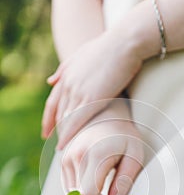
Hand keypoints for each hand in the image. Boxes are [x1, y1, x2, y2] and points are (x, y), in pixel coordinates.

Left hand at [42, 30, 141, 148]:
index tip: (46, 132)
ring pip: (64, 119)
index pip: (52, 103)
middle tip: (55, 145)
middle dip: (54, 130)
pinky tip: (67, 146)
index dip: (48, 119)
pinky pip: (76, 121)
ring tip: (63, 151)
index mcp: (66, 76)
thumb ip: (64, 69)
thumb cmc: (109, 48)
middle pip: (57, 113)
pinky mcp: (92, 98)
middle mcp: (68, 84)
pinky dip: (69, 135)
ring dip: (62, 136)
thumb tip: (50, 81)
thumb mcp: (81, 55)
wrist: (125, 43)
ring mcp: (78, 91)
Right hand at [61, 99, 143, 194]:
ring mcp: (66, 156)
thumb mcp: (134, 157)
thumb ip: (124, 182)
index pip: (88, 194)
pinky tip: (92, 192)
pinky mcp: (63, 159)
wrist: (108, 114)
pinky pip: (67, 185)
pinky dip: (77, 194)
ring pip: (69, 193)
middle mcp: (76, 155)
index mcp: (96, 154)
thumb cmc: (126, 136)